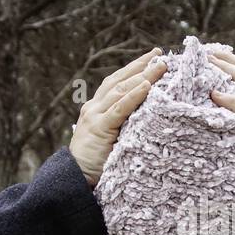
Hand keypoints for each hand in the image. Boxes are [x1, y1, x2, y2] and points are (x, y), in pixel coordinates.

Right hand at [70, 48, 167, 185]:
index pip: (117, 82)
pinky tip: (146, 86)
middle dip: (141, 65)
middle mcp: (94, 107)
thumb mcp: (113, 139)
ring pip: (121, 90)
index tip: (153, 58)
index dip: (134, 69)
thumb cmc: (98, 164)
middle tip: (160, 54)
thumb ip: (125, 125)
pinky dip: (133, 96)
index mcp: (98, 108)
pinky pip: (119, 109)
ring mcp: (95, 116)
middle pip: (119, 80)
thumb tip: (151, 116)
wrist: (74, 179)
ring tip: (160, 66)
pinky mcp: (99, 128)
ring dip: (142, 76)